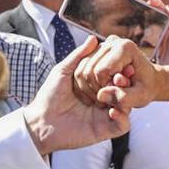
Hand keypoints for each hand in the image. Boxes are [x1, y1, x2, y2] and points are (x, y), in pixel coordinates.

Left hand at [22, 36, 130, 153]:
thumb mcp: (63, 70)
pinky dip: (123, 117)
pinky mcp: (105, 130)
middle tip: (119, 78)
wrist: (41, 122)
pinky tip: (111, 111)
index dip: (119, 69)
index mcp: (94, 86)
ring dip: (124, 98)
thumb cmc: (49, 96)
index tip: (120, 64)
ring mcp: (105, 115)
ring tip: (113, 92)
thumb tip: (93, 38)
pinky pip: (123, 125)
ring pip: (127, 106)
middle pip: (124, 90)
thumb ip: (79, 55)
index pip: (114, 75)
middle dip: (124, 82)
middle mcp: (102, 100)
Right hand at [72, 36, 160, 110]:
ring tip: (108, 93)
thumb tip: (101, 95)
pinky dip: (87, 85)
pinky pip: (80, 70)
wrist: (147, 80)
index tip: (118, 94)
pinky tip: (101, 89)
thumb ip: (124, 98)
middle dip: (97, 89)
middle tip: (112, 96)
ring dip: (91, 88)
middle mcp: (111, 41)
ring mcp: (102, 45)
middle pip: (89, 70)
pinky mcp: (95, 51)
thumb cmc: (145, 88)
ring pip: (81, 71)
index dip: (105, 88)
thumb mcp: (140, 98)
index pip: (101, 71)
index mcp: (125, 48)